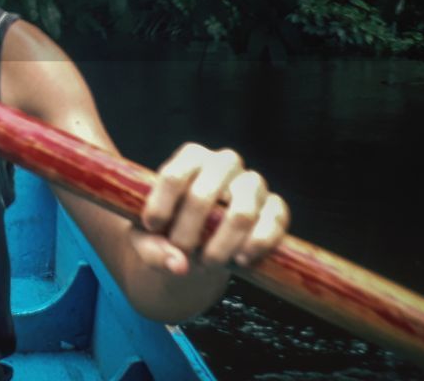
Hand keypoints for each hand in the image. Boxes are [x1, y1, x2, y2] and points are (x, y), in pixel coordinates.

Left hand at [134, 142, 288, 274]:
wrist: (201, 242)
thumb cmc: (169, 229)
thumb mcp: (148, 237)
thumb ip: (152, 249)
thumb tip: (180, 265)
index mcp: (192, 158)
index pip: (174, 176)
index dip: (161, 208)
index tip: (153, 228)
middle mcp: (225, 164)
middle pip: (203, 196)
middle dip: (187, 234)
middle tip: (181, 253)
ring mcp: (253, 184)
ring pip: (241, 214)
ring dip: (220, 247)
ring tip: (207, 262)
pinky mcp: (275, 208)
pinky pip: (273, 224)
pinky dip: (255, 246)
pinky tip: (240, 260)